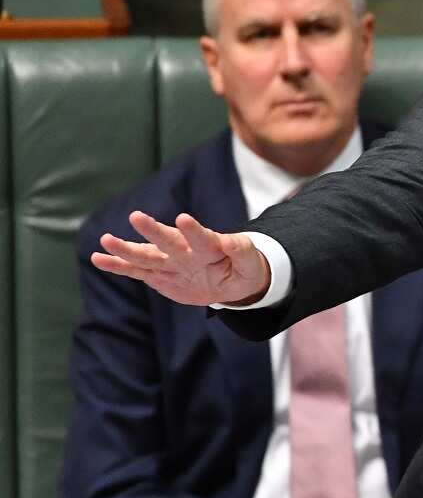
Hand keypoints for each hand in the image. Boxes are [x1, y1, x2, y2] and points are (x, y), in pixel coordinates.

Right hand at [91, 211, 269, 305]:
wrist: (231, 281)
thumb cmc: (243, 267)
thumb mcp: (250, 262)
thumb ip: (242, 250)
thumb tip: (232, 241)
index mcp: (209, 246)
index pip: (202, 237)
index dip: (194, 229)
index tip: (183, 218)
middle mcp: (185, 251)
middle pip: (167, 241)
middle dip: (153, 230)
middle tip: (136, 216)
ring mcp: (170, 263)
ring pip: (146, 256)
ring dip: (127, 249)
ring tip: (106, 239)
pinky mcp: (159, 276)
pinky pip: (136, 271)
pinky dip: (118, 266)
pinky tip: (98, 258)